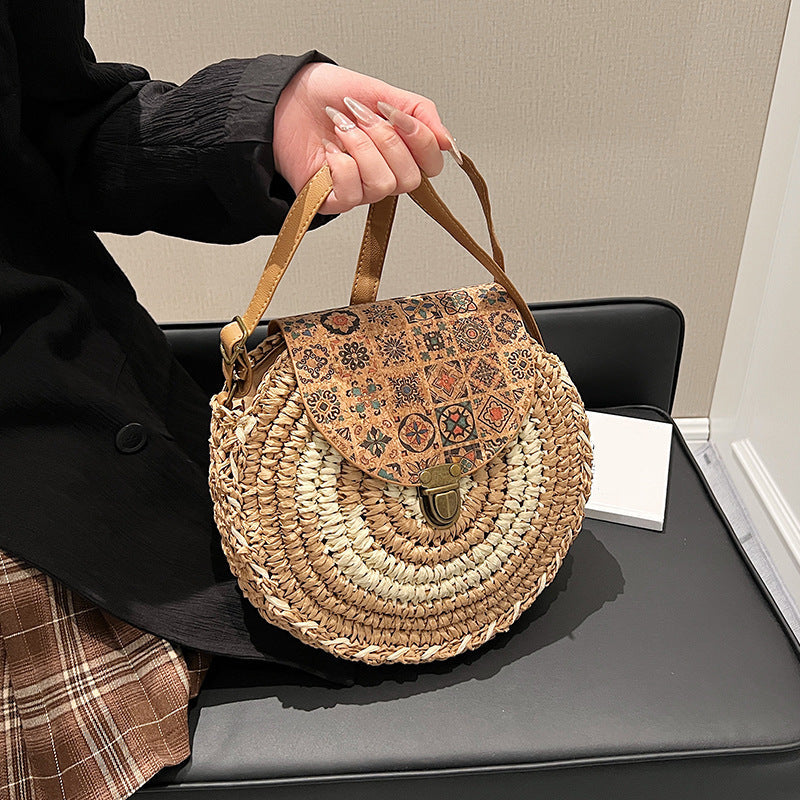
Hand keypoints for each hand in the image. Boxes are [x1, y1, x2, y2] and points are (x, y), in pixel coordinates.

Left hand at [272, 62, 461, 215]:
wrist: (285, 97)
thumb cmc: (328, 95)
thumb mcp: (382, 92)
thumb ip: (420, 113)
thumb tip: (448, 142)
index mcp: (398, 152)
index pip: (431, 164)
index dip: (419, 139)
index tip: (395, 113)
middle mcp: (382, 174)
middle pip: (410, 179)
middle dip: (386, 140)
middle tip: (361, 117)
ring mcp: (358, 190)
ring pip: (382, 185)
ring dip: (361, 148)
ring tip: (342, 128)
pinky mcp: (332, 201)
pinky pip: (351, 193)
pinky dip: (340, 165)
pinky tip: (329, 150)